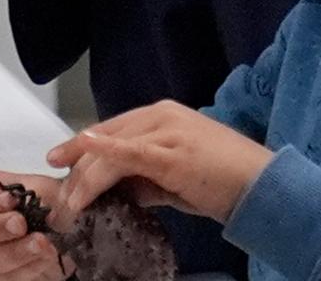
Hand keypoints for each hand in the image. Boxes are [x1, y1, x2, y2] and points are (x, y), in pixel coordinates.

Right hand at [0, 168, 68, 278]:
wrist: (72, 240)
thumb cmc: (58, 208)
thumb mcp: (59, 183)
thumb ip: (61, 164)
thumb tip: (62, 157)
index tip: (11, 198)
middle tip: (21, 225)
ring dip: (15, 253)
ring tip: (43, 245)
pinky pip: (3, 279)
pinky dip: (27, 270)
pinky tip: (45, 260)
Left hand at [44, 102, 269, 225]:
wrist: (261, 186)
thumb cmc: (224, 181)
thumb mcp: (177, 179)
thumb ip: (147, 180)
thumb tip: (122, 192)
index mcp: (163, 115)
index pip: (112, 129)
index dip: (82, 147)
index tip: (59, 162)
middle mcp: (161, 115)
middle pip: (105, 138)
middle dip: (77, 167)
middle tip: (59, 195)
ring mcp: (166, 131)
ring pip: (111, 151)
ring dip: (85, 179)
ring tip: (71, 204)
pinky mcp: (170, 153)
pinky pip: (130, 152)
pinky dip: (105, 152)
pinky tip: (85, 152)